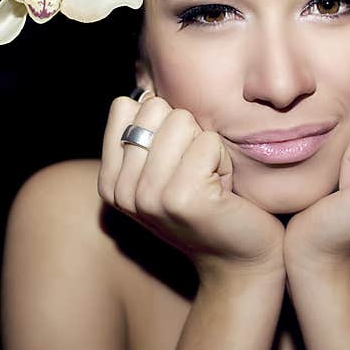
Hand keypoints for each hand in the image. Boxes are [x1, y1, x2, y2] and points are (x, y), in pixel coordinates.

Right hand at [98, 94, 285, 281]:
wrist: (240, 259)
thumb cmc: (209, 204)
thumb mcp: (164, 170)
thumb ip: (146, 134)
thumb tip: (143, 90)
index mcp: (110, 181)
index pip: (126, 106)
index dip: (162, 122)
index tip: (175, 160)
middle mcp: (121, 190)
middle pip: (155, 108)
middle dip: (187, 132)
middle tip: (196, 172)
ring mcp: (148, 196)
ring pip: (183, 121)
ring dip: (207, 147)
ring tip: (209, 180)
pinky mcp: (182, 198)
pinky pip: (209, 141)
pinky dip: (224, 160)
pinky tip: (222, 190)